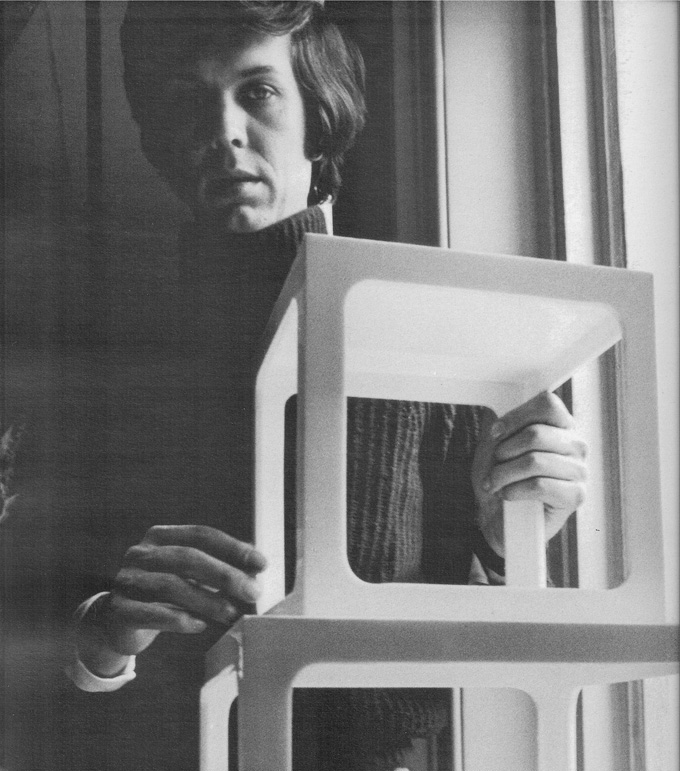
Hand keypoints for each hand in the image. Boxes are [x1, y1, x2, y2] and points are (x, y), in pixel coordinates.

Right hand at [79, 525, 266, 671]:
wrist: (118, 622)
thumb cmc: (165, 594)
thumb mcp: (189, 575)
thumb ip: (218, 569)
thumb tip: (256, 572)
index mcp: (161, 536)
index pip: (201, 535)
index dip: (233, 548)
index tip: (262, 564)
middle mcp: (141, 553)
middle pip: (187, 557)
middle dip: (224, 574)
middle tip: (252, 592)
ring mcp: (126, 580)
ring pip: (170, 585)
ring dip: (206, 600)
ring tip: (232, 613)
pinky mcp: (118, 609)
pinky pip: (150, 613)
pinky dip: (177, 619)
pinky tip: (199, 625)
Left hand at [471, 391, 586, 556]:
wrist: (497, 516)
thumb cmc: (500, 476)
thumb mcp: (495, 444)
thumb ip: (501, 423)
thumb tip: (499, 413)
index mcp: (560, 426)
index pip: (548, 404)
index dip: (516, 416)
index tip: (495, 433)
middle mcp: (575, 445)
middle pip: (536, 434)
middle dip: (504, 451)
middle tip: (495, 465)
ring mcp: (579, 470)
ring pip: (534, 461)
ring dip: (504, 474)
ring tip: (495, 482)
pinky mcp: (576, 496)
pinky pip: (540, 485)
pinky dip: (515, 490)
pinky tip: (508, 495)